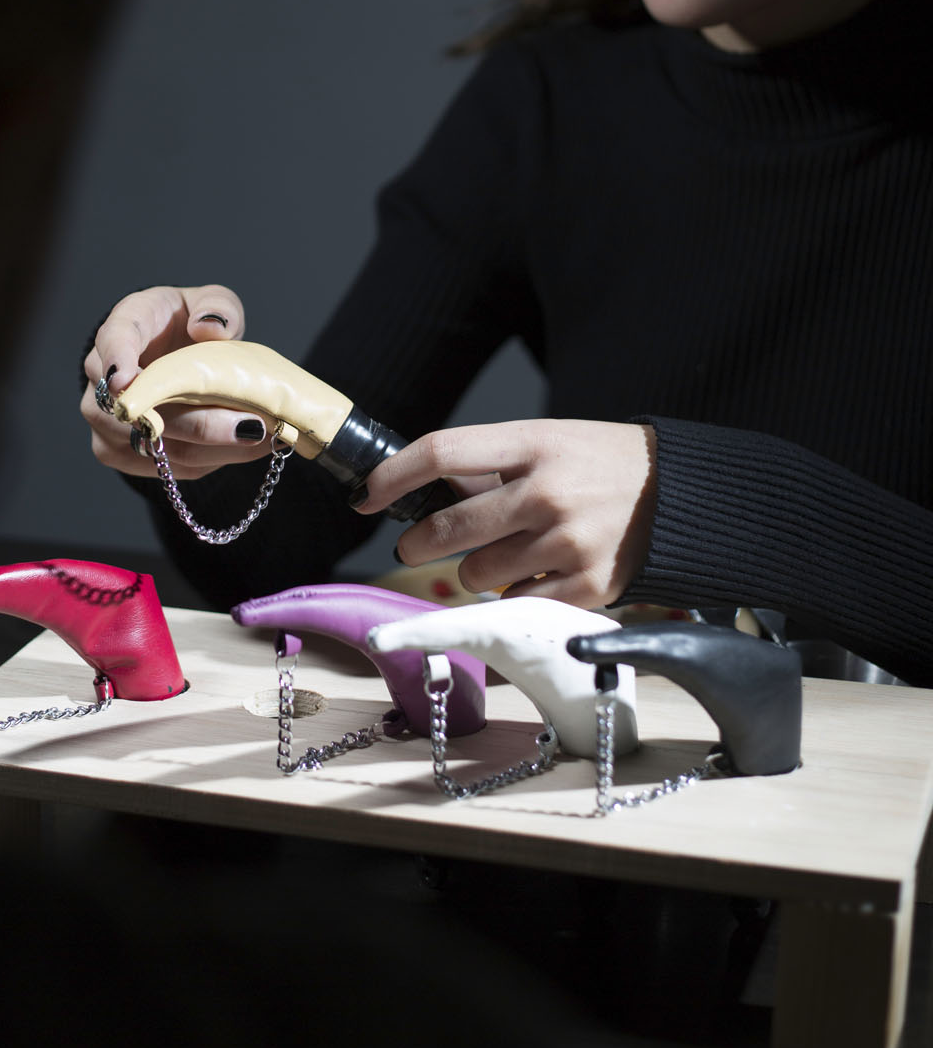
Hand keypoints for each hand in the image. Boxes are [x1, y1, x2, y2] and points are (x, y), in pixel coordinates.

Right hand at [81, 284, 274, 480]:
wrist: (176, 358)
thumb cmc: (192, 325)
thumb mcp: (211, 302)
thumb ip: (216, 307)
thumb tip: (210, 328)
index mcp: (123, 328)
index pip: (112, 340)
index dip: (117, 359)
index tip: (129, 378)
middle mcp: (100, 378)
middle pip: (138, 410)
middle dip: (199, 423)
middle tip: (251, 424)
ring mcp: (105, 421)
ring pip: (157, 447)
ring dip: (214, 447)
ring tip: (265, 437)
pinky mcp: (121, 453)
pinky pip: (168, 466)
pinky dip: (213, 459)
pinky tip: (251, 446)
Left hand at [352, 419, 655, 609]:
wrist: (681, 494)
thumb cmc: (598, 463)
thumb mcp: (547, 443)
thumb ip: (491, 468)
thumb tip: (422, 494)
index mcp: (532, 443)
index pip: (440, 453)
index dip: (392, 476)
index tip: (366, 496)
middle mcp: (546, 492)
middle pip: (447, 527)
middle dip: (418, 542)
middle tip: (416, 545)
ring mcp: (567, 542)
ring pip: (475, 575)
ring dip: (474, 572)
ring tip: (502, 555)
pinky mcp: (587, 586)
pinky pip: (515, 605)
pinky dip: (512, 598)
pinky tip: (531, 578)